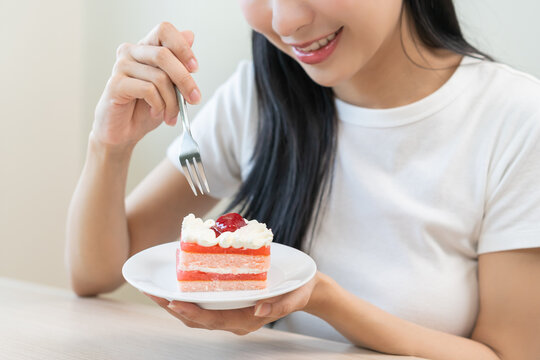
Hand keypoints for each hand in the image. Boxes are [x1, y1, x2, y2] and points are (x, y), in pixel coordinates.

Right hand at [92, 22, 200, 149]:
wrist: (124, 132)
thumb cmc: (146, 108)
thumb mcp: (170, 87)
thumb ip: (179, 63)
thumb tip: (190, 34)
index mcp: (145, 48)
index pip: (164, 30)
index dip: (182, 47)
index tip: (195, 68)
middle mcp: (131, 52)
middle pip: (164, 55)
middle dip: (185, 80)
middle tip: (194, 99)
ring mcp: (121, 66)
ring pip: (159, 77)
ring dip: (172, 101)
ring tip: (171, 115)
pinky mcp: (115, 84)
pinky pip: (148, 90)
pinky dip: (158, 105)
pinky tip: (155, 112)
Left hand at [145, 272, 322, 335]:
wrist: (302, 288)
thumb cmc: (298, 290)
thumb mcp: (294, 295)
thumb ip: (279, 305)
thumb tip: (259, 309)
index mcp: (248, 319)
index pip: (215, 320)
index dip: (193, 313)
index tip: (174, 303)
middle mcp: (235, 319)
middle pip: (199, 320)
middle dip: (174, 309)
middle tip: (153, 294)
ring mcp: (231, 313)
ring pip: (198, 314)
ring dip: (176, 305)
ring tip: (157, 291)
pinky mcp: (229, 304)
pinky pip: (204, 305)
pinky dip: (188, 297)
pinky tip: (177, 285)